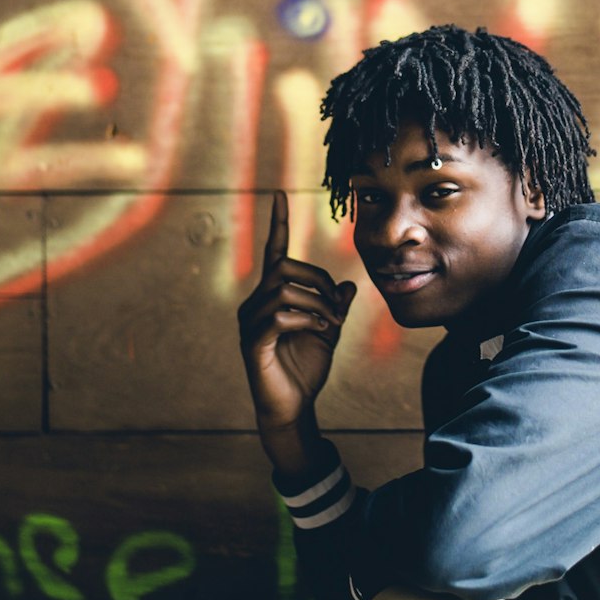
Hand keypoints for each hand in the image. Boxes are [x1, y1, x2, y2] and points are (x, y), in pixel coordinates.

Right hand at [238, 192, 355, 433]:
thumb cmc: (305, 368)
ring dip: (318, 304)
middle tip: (337, 305)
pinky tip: (321, 333)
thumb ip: (336, 306)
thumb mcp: (329, 331)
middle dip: (318, 280)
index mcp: (272, 295)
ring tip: (332, 324)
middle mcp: (256, 303)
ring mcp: (251, 322)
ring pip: (284, 291)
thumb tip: (349, 285)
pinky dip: (308, 321)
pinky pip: (280, 317)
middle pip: (284, 268)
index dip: (277, 222)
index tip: (280, 193)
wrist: (293, 406)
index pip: (273, 251)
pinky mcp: (253, 342)